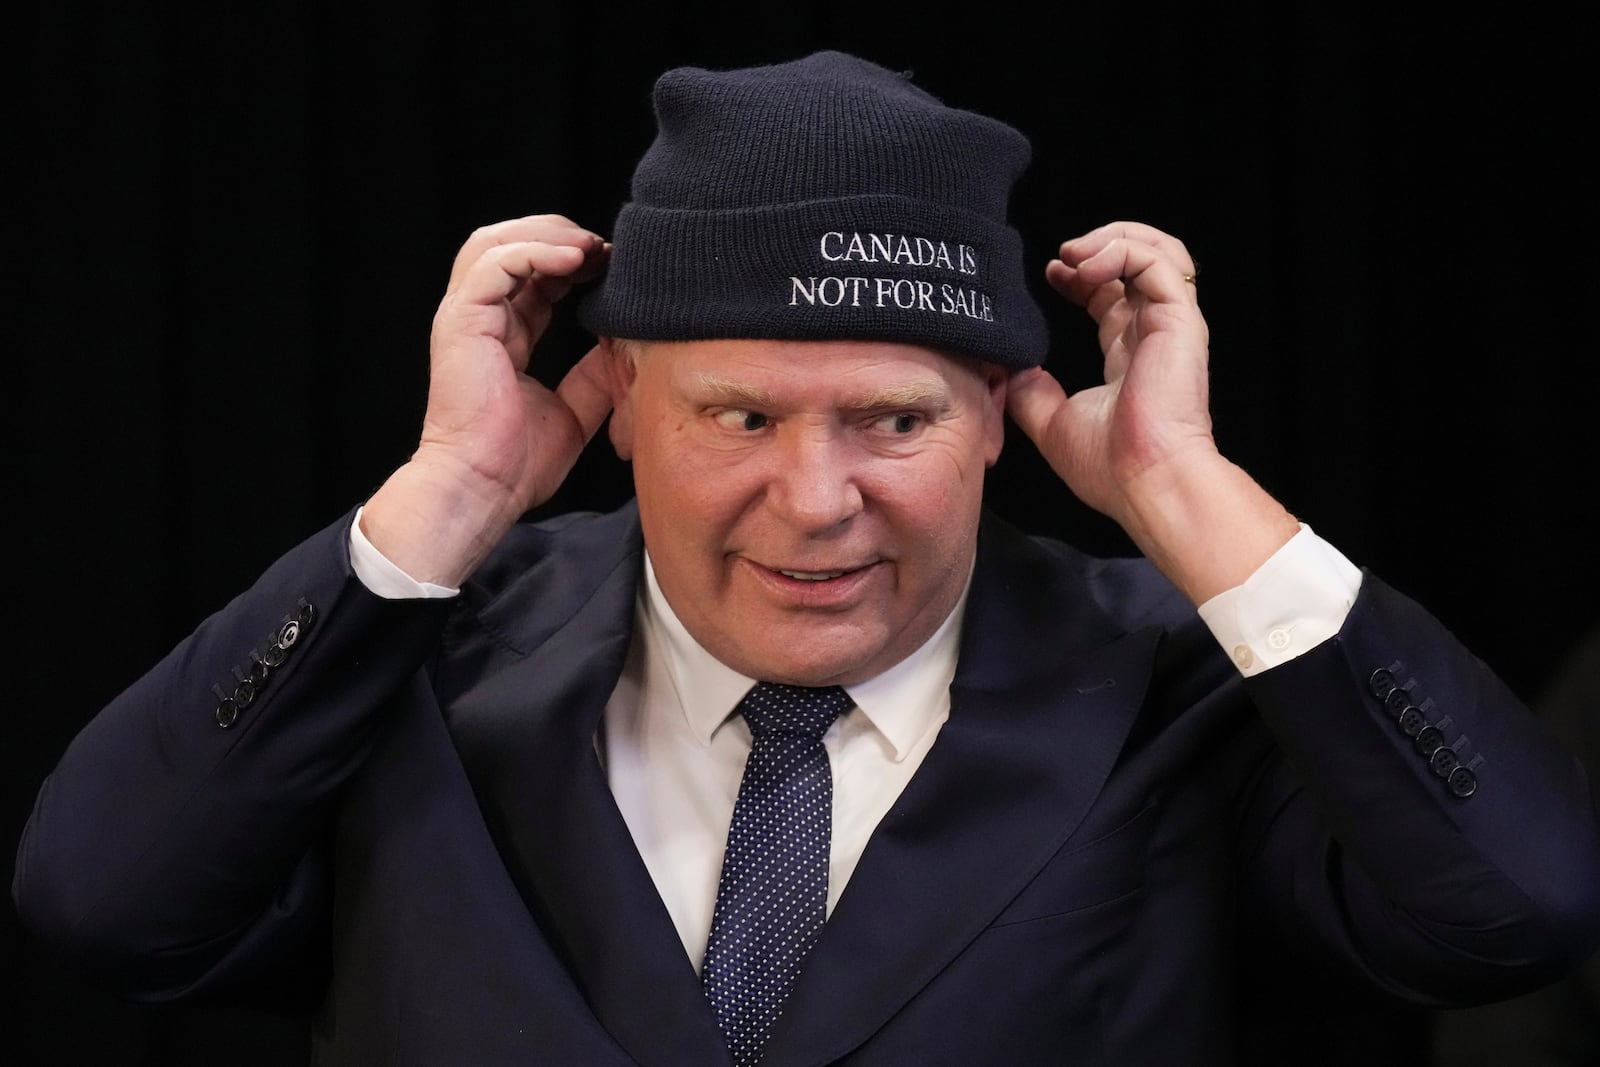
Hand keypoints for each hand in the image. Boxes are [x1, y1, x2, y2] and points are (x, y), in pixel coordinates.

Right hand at [361, 215, 615, 584]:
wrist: (485, 488)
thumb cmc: (518, 463)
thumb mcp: (576, 410)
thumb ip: (595, 375)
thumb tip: (625, 348)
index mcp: (502, 334)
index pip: (534, 274)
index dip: (573, 261)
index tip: (615, 267)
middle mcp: (480, 318)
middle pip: (510, 244)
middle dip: (560, 236)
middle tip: (607, 249)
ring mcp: (466, 316)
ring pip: (496, 242)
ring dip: (548, 235)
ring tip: (591, 247)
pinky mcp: (461, 320)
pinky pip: (495, 263)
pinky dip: (536, 251)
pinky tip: (575, 259)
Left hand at [1006, 221, 1209, 531]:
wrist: (1145, 482)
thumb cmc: (1110, 467)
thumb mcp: (1051, 424)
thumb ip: (1031, 393)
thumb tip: (1011, 370)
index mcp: (1130, 356)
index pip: (1111, 296)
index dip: (1081, 275)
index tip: (1050, 273)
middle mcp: (1154, 335)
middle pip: (1138, 264)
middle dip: (1096, 247)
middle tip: (1061, 257)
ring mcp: (1170, 325)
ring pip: (1158, 252)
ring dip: (1113, 239)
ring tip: (1076, 253)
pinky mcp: (1178, 320)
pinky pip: (1157, 262)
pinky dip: (1120, 250)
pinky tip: (1085, 265)